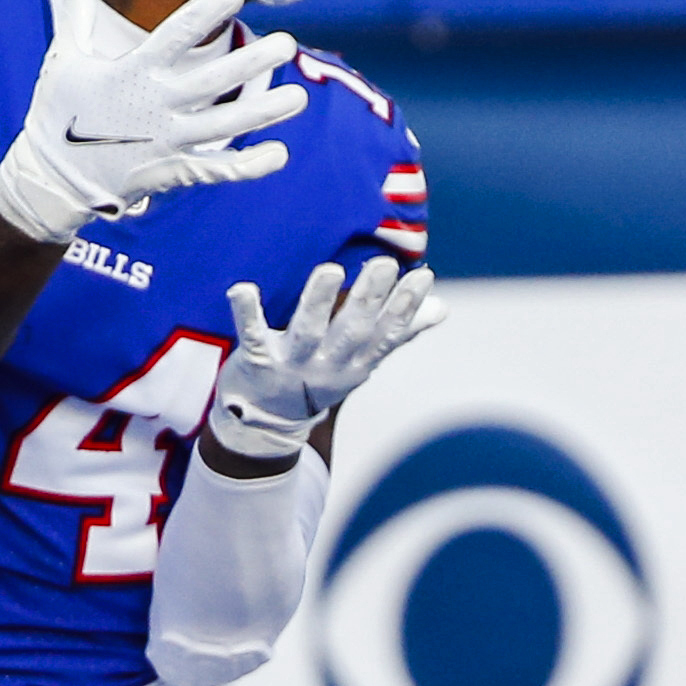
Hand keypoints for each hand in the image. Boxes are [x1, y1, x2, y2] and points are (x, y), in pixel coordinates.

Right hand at [0, 0, 305, 243]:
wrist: (52, 178)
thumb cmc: (61, 111)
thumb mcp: (64, 58)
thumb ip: (76, 12)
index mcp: (131, 73)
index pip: (172, 37)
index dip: (203, 15)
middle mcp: (155, 106)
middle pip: (211, 82)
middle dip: (250, 63)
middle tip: (287, 44)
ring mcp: (167, 141)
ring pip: (224, 127)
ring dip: (263, 113)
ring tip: (299, 97)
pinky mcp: (173, 171)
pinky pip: (216, 170)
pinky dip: (248, 166)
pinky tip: (279, 153)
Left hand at [210, 257, 445, 459]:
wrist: (263, 423)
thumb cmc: (318, 378)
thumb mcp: (362, 361)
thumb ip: (399, 332)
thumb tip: (442, 308)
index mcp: (356, 363)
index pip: (386, 334)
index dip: (405, 307)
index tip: (423, 276)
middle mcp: (327, 366)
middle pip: (351, 331)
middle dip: (369, 299)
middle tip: (385, 263)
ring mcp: (292, 365)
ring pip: (307, 331)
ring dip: (318, 301)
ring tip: (331, 270)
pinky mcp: (257, 362)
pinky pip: (253, 335)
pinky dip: (247, 313)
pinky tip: (243, 289)